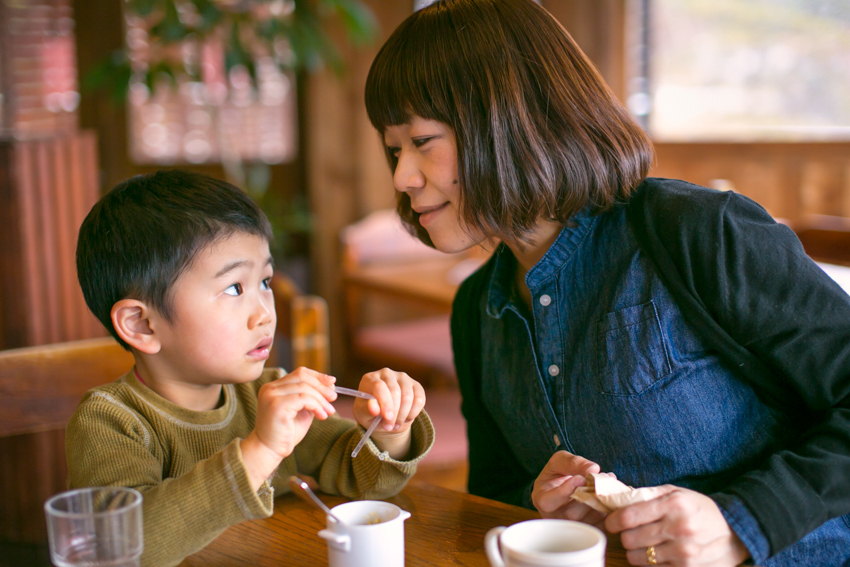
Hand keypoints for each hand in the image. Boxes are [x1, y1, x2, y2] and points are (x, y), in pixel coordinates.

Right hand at [241, 368, 336, 489]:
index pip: (299, 373)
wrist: (270, 451)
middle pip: (302, 377)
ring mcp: (272, 396)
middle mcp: (270, 388)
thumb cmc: (287, 433)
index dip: (318, 376)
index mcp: (274, 387)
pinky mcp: (277, 406)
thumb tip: (331, 383)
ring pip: (305, 388)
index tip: (332, 383)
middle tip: (334, 398)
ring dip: (321, 399)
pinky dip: (316, 406)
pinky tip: (322, 416)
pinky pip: (303, 399)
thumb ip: (313, 397)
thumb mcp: (303, 410)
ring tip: (329, 412)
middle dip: (322, 387)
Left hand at [353, 368, 425, 458]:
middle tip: (389, 427)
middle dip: (394, 414)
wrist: (384, 417)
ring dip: (403, 415)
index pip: (379, 387)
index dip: (385, 403)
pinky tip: (405, 418)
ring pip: (408, 397)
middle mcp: (386, 374)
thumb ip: (367, 410)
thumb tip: (373, 407)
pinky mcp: (415, 385)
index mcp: (370, 379)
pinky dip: (413, 413)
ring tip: (395, 424)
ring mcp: (402, 377)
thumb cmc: (371, 414)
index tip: (387, 417)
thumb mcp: (364, 415)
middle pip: (395, 392)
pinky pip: (419, 400)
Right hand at [532, 451, 608, 527]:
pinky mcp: (587, 530)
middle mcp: (555, 517)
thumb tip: (593, 469)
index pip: (549, 501)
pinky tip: (611, 493)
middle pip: (571, 513)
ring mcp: (571, 526)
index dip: (565, 491)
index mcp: (542, 500)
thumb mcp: (560, 461)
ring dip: (601, 500)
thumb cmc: (558, 473)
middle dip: (589, 495)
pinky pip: (601, 524)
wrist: (564, 485)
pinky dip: (609, 508)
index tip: (580, 478)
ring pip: (589, 519)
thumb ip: (574, 462)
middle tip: (602, 477)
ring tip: (608, 482)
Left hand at [605, 485, 749, 565]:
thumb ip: (647, 494)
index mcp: (674, 505)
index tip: (612, 522)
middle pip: (629, 539)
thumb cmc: (700, 509)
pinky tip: (659, 553)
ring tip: (645, 543)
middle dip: (625, 536)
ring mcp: (683, 552)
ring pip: (637, 558)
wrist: (736, 532)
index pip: (628, 517)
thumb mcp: (677, 492)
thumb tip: (617, 497)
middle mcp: (679, 529)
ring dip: (636, 551)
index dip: (613, 521)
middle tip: (631, 532)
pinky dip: (650, 562)